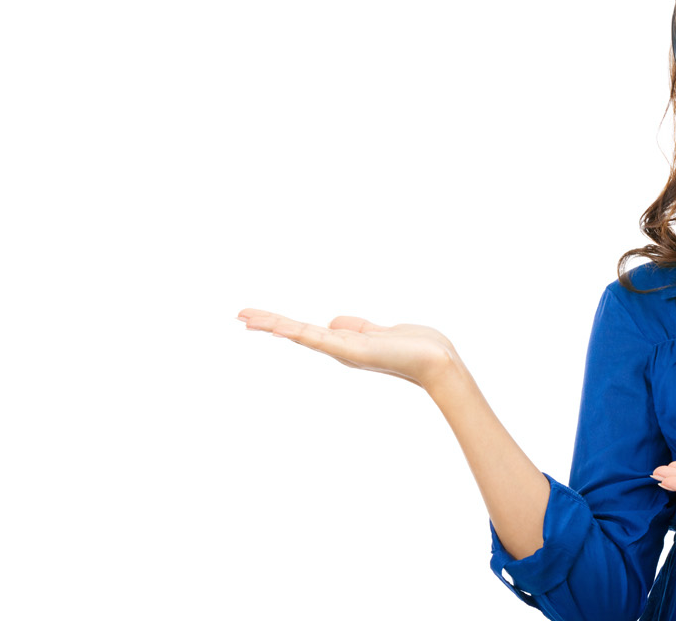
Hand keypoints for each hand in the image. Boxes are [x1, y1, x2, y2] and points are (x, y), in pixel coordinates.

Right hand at [237, 309, 461, 389]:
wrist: (437, 361)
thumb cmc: (414, 348)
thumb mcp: (377, 332)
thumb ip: (355, 327)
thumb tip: (331, 322)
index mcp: (344, 343)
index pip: (304, 330)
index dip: (280, 322)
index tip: (255, 316)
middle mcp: (339, 349)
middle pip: (296, 332)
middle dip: (268, 323)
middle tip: (239, 315)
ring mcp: (343, 351)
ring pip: (301, 334)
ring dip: (273, 324)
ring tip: (246, 317)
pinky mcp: (352, 351)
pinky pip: (319, 339)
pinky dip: (298, 332)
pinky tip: (278, 327)